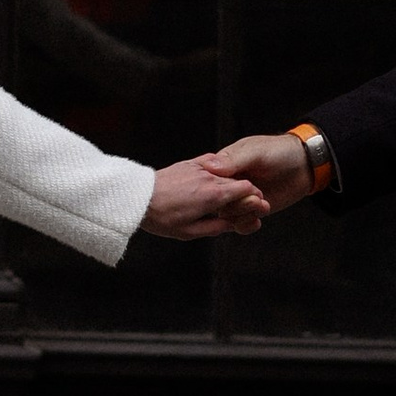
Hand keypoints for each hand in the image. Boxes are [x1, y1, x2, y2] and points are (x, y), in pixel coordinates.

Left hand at [141, 154, 272, 239]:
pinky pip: (211, 164)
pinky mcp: (189, 163)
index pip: (248, 189)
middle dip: (245, 191)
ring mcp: (199, 168)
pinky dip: (217, 173)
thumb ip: (217, 227)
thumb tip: (233, 225)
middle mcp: (210, 178)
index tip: (256, 205)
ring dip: (231, 183)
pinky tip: (212, 182)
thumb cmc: (163, 218)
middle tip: (243, 204)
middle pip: (239, 180)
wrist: (138, 197)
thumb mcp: (191, 232)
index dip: (255, 197)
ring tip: (224, 197)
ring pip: (226, 173)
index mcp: (214, 195)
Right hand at [206, 131, 318, 213]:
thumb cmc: (279, 151)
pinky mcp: (251, 210)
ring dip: (244, 214)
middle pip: (218, 203)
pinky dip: (247, 224)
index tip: (238, 189)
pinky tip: (257, 220)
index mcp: (224, 167)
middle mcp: (229, 184)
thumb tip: (210, 166)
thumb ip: (234, 161)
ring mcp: (240, 198)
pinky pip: (239, 224)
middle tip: (256, 198)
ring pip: (228, 216)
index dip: (219, 191)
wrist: (304, 165)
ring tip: (262, 204)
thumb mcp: (256, 152)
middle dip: (237, 204)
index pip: (209, 184)